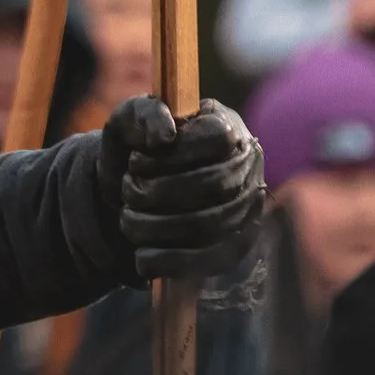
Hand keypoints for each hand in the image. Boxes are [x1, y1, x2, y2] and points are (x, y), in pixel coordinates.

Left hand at [98, 95, 263, 279]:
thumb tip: (165, 135)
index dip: (175, 152)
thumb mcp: (129, 122)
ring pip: (208, 225)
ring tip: (129, 217)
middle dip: (156, 192)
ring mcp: (246, 209)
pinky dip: (168, 261)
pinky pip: (210, 261)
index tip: (138, 159)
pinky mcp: (235, 247)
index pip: (218, 137)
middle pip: (214, 185)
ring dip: (155, 226)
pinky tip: (141, 255)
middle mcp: (247, 167)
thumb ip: (144, 114)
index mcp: (227, 127)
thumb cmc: (137, 150)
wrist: (131, 194)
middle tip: (127, 190)